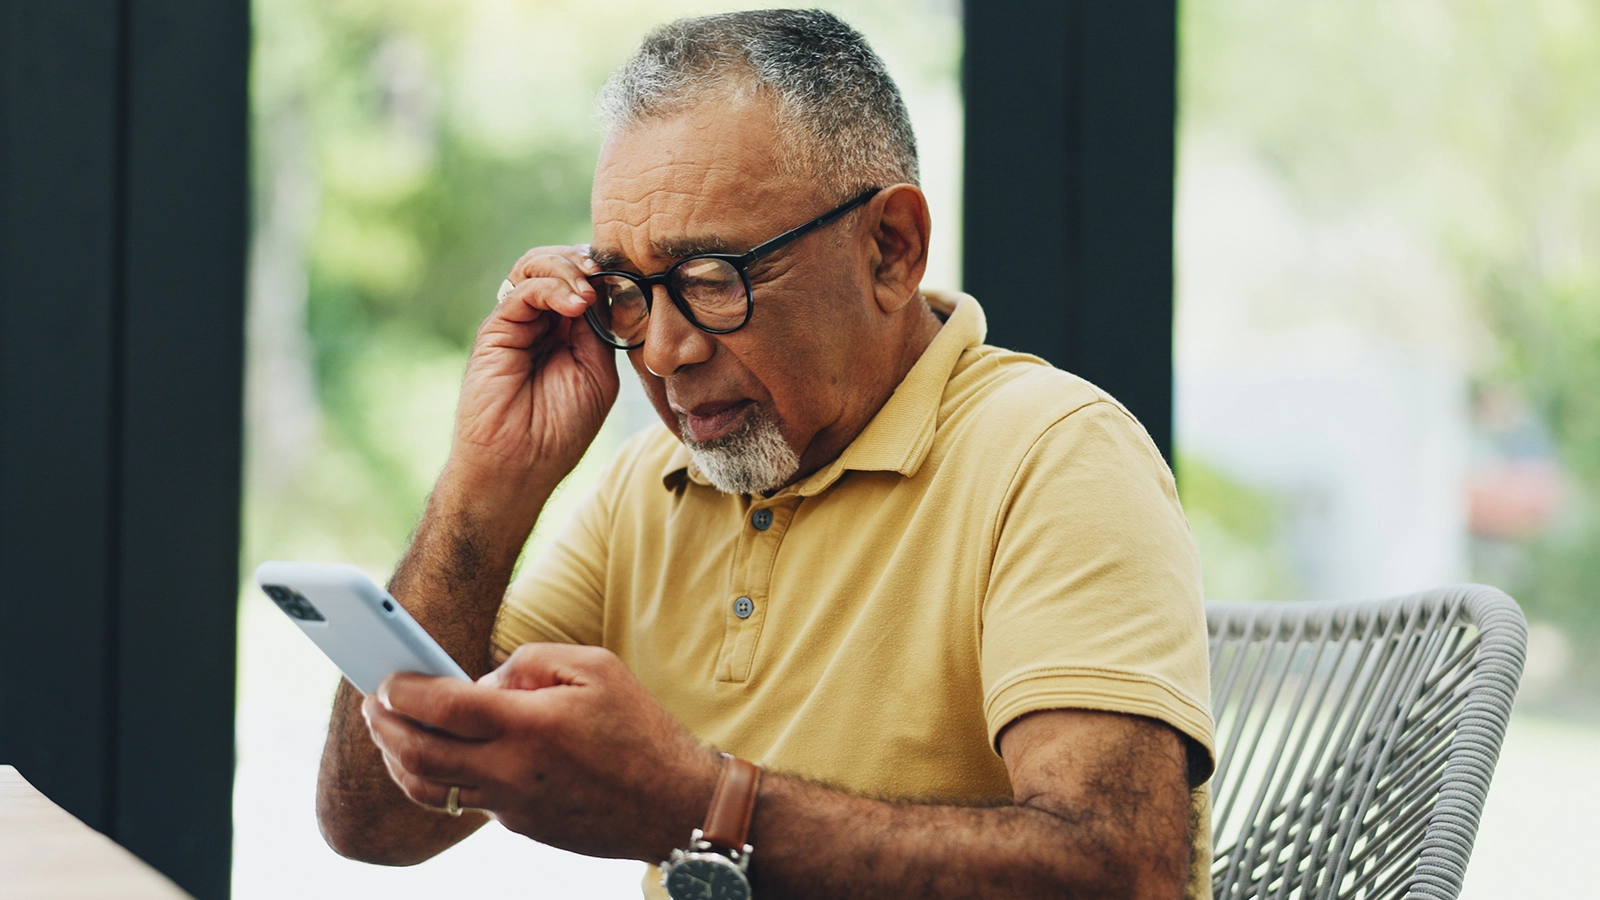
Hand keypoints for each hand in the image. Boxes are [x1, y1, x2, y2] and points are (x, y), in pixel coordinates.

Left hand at [362, 644, 720, 861]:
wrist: (673, 803)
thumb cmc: (639, 728)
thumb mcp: (595, 668)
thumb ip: (531, 661)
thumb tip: (483, 679)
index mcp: (529, 725)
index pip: (442, 706)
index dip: (403, 690)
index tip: (386, 677)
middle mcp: (512, 770)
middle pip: (419, 755)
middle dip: (384, 727)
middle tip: (373, 704)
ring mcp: (512, 805)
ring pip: (431, 789)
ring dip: (398, 760)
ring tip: (389, 733)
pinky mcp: (520, 825)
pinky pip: (467, 800)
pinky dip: (439, 777)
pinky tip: (438, 755)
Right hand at [451, 245, 619, 494]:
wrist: (520, 464)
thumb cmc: (561, 429)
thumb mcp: (598, 372)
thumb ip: (601, 329)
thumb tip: (606, 288)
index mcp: (568, 330)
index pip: (584, 279)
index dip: (605, 271)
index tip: (630, 275)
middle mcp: (540, 320)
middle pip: (559, 263)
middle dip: (586, 261)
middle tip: (606, 274)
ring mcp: (517, 322)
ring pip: (536, 266)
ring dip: (568, 268)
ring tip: (589, 291)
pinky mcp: (496, 330)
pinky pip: (522, 290)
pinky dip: (552, 287)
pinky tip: (575, 304)